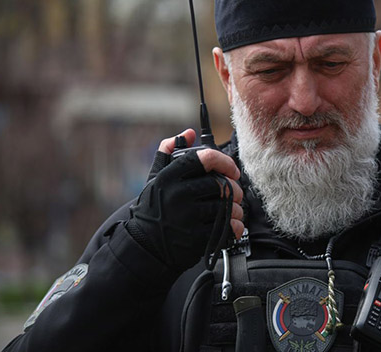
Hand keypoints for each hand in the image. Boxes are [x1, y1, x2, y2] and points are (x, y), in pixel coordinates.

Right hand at [127, 129, 243, 271]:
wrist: (144, 246)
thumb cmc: (154, 209)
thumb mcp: (156, 179)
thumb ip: (170, 153)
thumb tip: (189, 133)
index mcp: (169, 177)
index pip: (205, 159)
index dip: (225, 161)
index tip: (232, 170)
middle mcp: (177, 196)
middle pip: (221, 184)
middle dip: (234, 189)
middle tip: (234, 193)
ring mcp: (186, 218)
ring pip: (227, 206)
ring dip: (236, 209)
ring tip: (232, 211)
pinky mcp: (195, 238)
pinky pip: (226, 228)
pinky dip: (235, 226)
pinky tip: (232, 225)